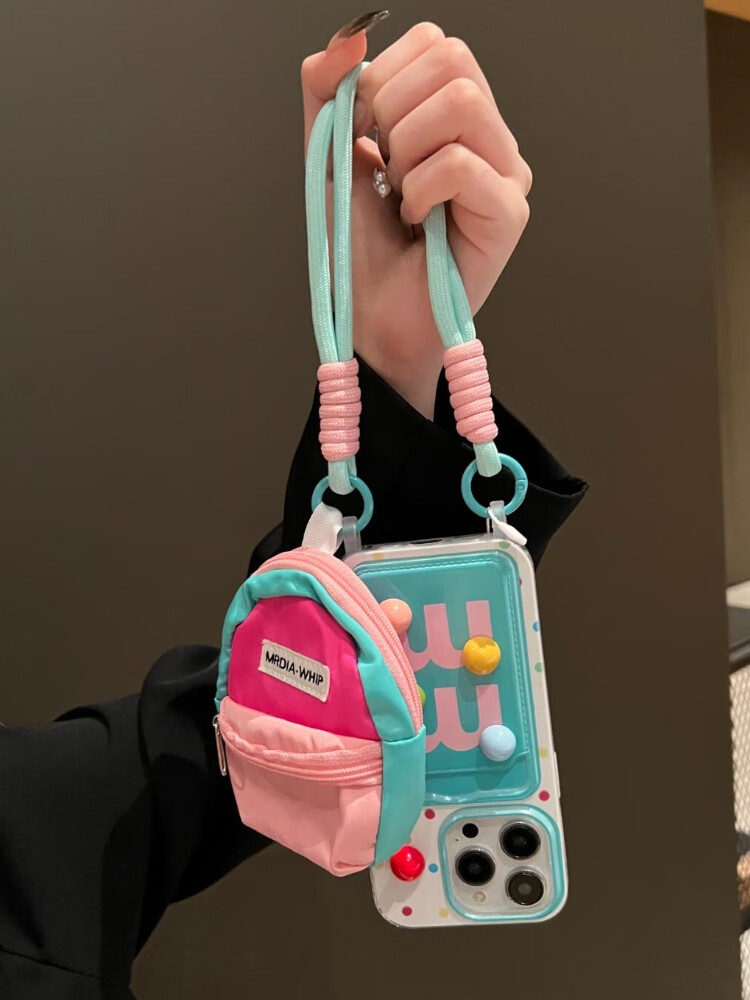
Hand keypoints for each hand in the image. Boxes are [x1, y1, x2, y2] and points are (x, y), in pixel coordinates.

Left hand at [301, 18, 531, 417]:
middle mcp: (490, 137)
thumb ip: (328, 88)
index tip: (363, 132)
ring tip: (401, 194)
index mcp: (456, 116)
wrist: (372, 318)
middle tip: (382, 166)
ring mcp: (506, 174)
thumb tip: (352, 36)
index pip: (435, 42)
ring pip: (460, 102)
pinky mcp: (509, 213)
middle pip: (452, 58)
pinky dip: (419, 189)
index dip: (384, 76)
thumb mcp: (330, 153)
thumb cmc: (360, 246)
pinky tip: (415, 219)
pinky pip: (459, 164)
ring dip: (407, 149)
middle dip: (391, 108)